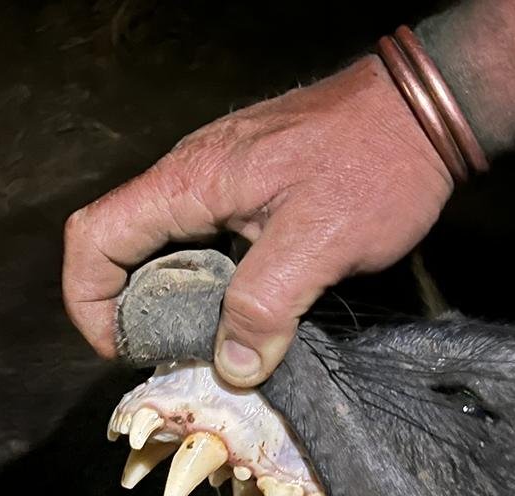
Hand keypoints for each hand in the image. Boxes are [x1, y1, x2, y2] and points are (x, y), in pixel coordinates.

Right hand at [63, 55, 452, 386]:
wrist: (425, 111)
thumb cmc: (375, 164)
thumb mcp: (320, 241)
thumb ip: (267, 305)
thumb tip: (232, 365)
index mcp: (189, 181)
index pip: (96, 236)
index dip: (89, 300)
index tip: (120, 349)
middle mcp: (190, 177)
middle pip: (119, 246)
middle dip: (130, 310)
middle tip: (171, 357)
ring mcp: (216, 182)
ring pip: (162, 248)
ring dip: (170, 302)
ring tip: (206, 345)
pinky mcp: (244, 191)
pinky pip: (199, 243)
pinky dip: (203, 286)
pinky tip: (237, 313)